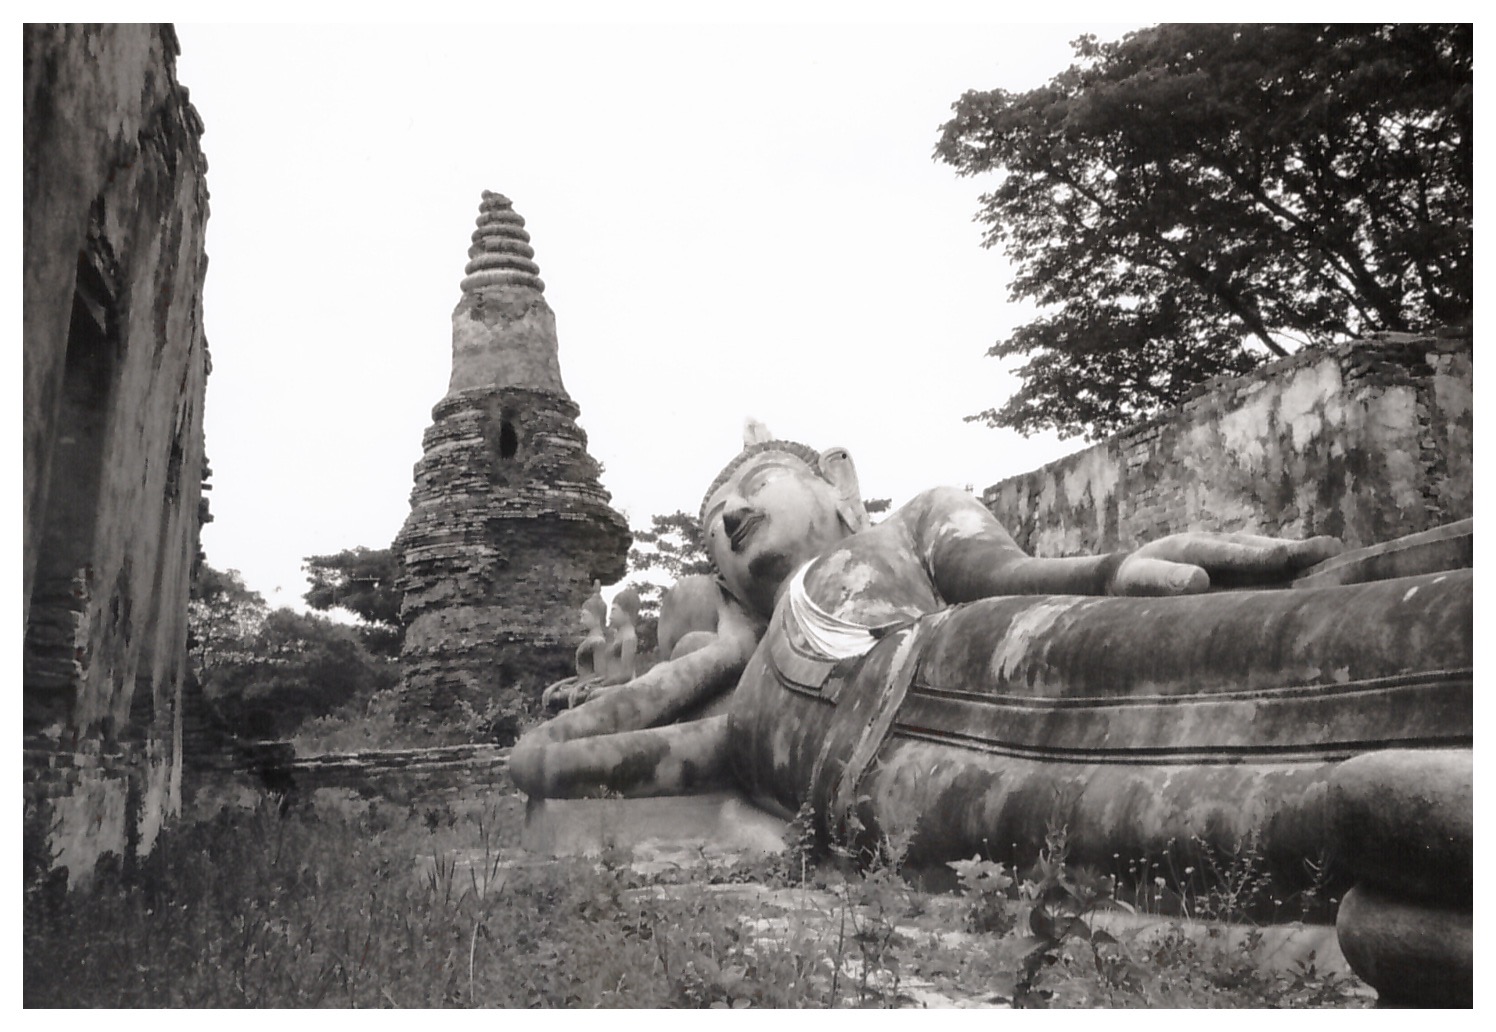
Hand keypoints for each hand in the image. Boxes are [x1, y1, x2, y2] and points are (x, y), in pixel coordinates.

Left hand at [1109, 532, 1342, 595]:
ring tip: (1336, 553)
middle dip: (1291, 549)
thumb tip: (1198, 581)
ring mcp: (1231, 551)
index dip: (1254, 555)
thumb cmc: (1136, 582)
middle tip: (1329, 548)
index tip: (1280, 558)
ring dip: (1300, 554)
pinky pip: (1269, 562)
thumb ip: (1165, 580)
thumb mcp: (1141, 580)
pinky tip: (1323, 568)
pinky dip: (1294, 565)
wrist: (1133, 573)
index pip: (1227, 552)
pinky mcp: (1239, 562)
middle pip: (1257, 546)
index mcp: (1190, 547)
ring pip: (1268, 551)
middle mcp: (1217, 544)